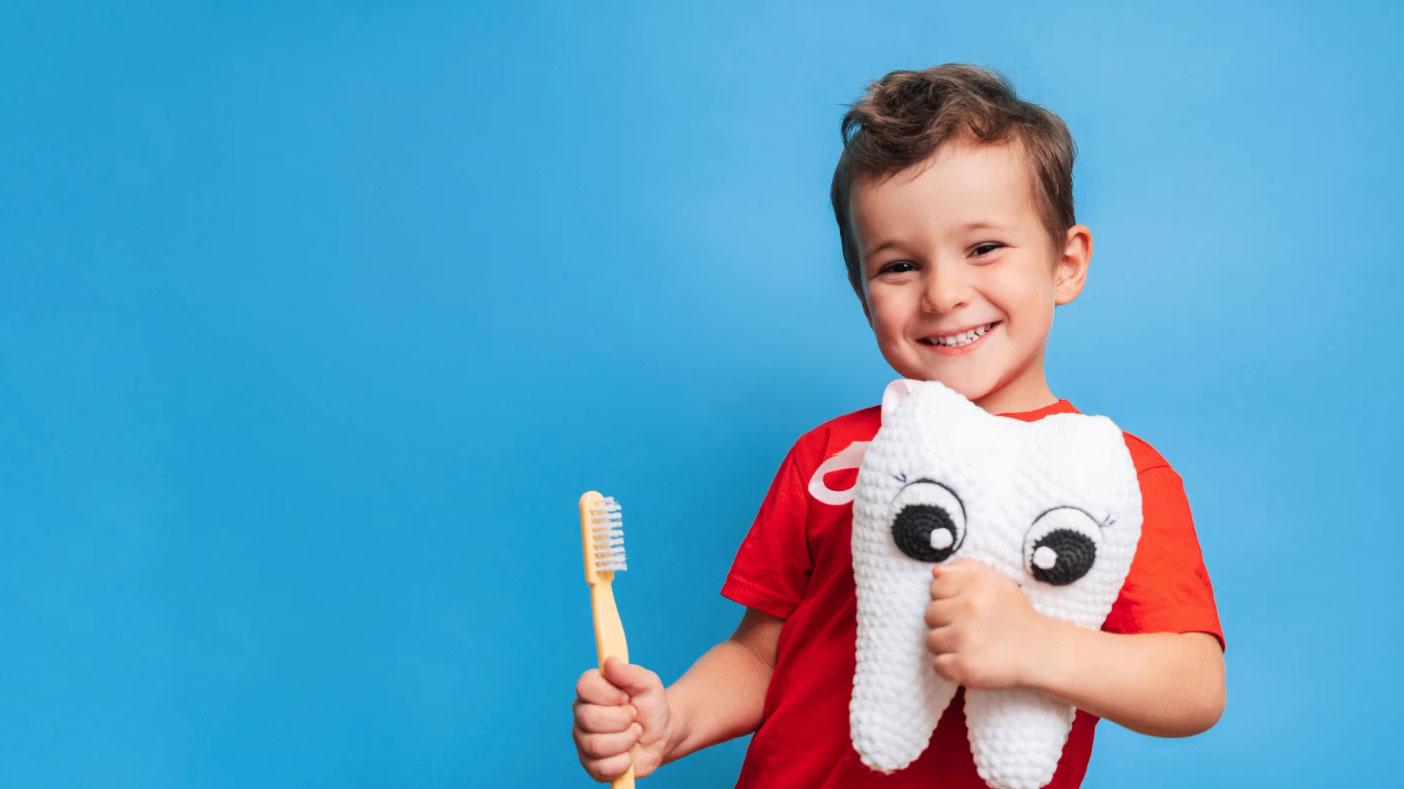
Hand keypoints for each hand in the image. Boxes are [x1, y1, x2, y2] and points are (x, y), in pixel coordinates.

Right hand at [572, 656, 672, 781]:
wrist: (663, 734)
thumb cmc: (651, 706)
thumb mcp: (648, 683)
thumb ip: (629, 673)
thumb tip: (610, 661)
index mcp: (591, 690)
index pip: (584, 686)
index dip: (609, 693)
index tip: (626, 697)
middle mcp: (582, 714)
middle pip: (589, 718)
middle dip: (622, 719)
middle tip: (633, 717)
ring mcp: (584, 741)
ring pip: (596, 745)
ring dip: (626, 740)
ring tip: (634, 734)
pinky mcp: (591, 765)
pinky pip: (601, 768)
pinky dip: (623, 762)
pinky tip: (629, 754)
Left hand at [924, 557, 1051, 689]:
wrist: (1040, 650)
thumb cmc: (1015, 614)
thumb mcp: (997, 581)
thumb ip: (965, 568)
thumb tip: (935, 571)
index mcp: (975, 584)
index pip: (936, 586)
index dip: (948, 598)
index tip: (965, 607)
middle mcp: (969, 608)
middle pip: (930, 614)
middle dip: (946, 622)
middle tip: (969, 628)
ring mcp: (966, 639)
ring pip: (930, 641)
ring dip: (946, 645)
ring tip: (969, 644)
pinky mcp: (965, 666)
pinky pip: (937, 665)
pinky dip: (950, 667)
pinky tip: (968, 660)